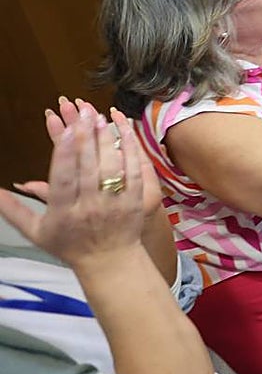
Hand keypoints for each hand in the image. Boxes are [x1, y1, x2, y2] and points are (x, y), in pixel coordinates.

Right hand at [0, 105, 143, 271]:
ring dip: (105, 139)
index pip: (63, 179)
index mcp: (64, 213)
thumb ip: (15, 210)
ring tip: (98, 116)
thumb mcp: (36, 232)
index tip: (64, 130)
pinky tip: (123, 131)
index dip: (64, 154)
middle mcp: (90, 207)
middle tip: (82, 111)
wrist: (109, 262)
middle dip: (85, 137)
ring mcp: (114, 203)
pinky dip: (129, 150)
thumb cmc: (70, 246)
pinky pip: (133, 172)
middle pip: (88, 168)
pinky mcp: (135, 200)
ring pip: (111, 167)